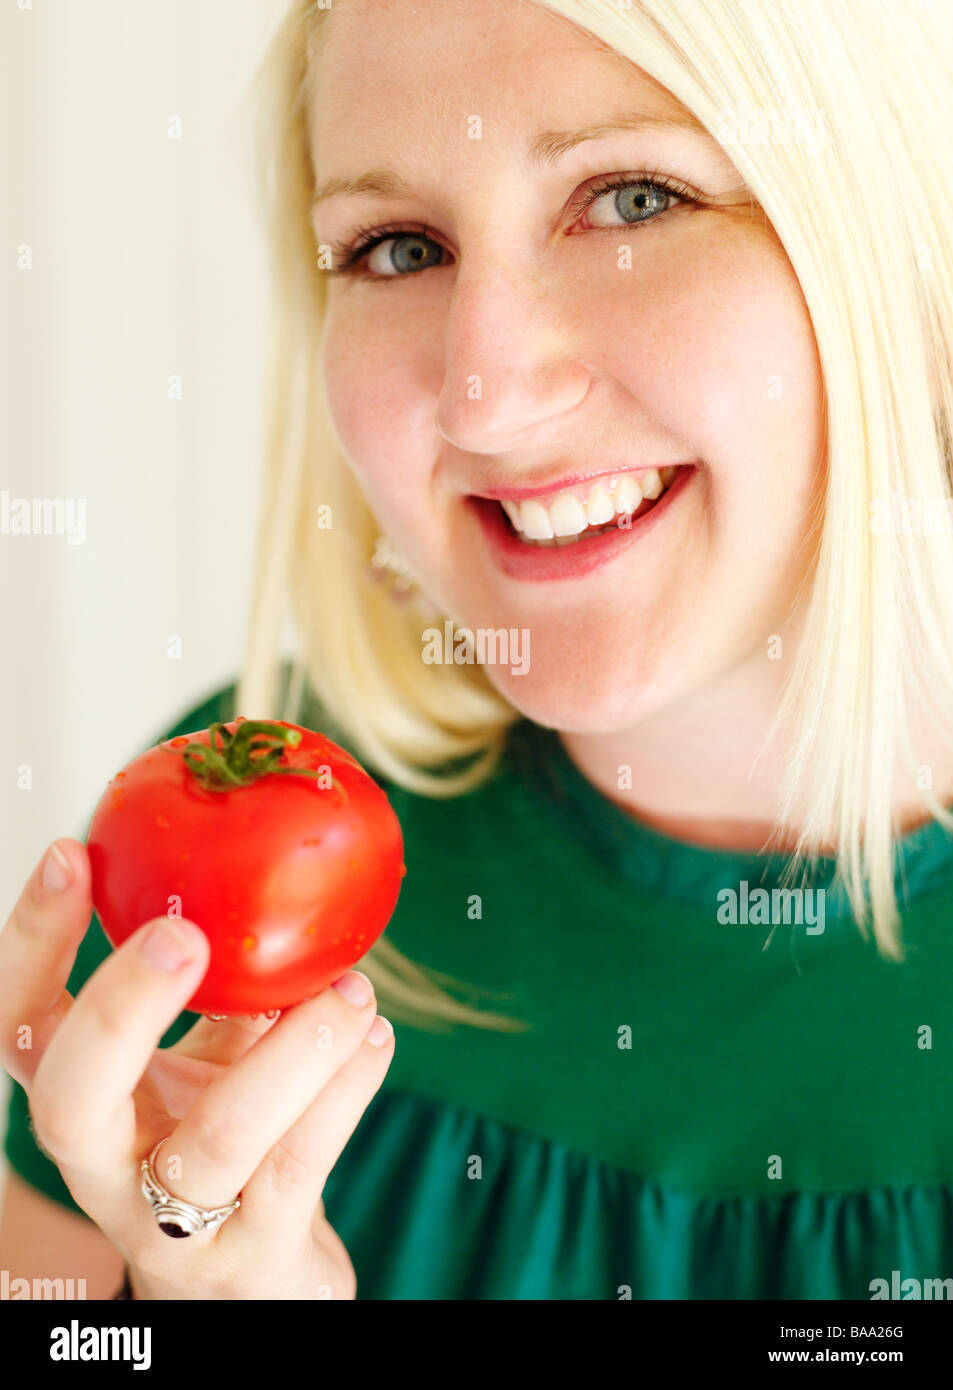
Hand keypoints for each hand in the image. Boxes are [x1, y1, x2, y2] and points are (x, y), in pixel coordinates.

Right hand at [0, 839, 395, 1298]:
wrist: (263, 1278)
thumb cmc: (233, 1141)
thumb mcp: (211, 1057)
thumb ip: (227, 983)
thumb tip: (266, 866)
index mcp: (87, 1099)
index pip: (18, 1021)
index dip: (31, 942)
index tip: (72, 854)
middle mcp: (106, 1167)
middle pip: (68, 1098)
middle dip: (120, 1008)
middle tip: (185, 934)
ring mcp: (171, 1226)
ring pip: (219, 1135)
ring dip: (297, 1048)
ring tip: (351, 989)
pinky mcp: (248, 1259)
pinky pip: (300, 1164)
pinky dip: (348, 1089)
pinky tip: (376, 1037)